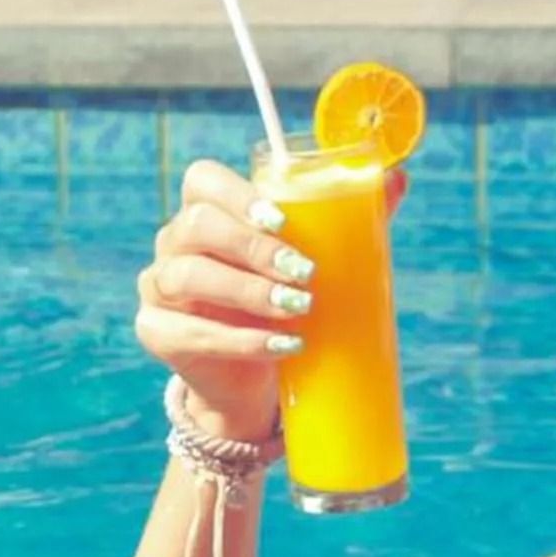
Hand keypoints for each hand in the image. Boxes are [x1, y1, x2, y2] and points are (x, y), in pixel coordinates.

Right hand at [135, 159, 406, 439]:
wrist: (251, 377)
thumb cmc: (280, 303)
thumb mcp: (312, 259)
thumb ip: (347, 218)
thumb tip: (398, 178)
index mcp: (205, 212)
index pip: (202, 181)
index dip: (238, 195)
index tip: (283, 219)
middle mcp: (173, 244)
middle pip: (195, 226)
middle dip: (252, 247)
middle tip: (303, 271)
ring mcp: (157, 288)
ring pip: (187, 276)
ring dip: (247, 291)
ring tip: (297, 308)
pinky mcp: (157, 333)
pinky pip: (192, 333)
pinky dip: (241, 340)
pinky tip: (282, 346)